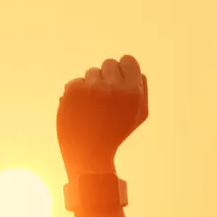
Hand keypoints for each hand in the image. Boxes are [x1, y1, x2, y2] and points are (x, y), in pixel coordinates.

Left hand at [58, 55, 148, 176]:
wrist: (89, 155)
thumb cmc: (114, 135)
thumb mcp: (138, 115)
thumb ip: (141, 90)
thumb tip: (137, 71)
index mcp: (134, 92)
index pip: (128, 60)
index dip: (122, 70)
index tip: (117, 82)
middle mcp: (115, 87)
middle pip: (109, 63)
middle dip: (106, 78)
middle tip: (103, 100)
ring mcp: (93, 88)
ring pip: (91, 72)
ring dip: (91, 86)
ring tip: (92, 108)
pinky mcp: (74, 91)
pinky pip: (76, 81)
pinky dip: (75, 94)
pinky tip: (79, 110)